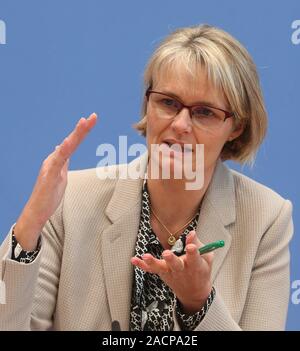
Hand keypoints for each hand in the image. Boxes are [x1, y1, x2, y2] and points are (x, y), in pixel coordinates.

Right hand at [14, 113, 97, 249]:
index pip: (73, 143)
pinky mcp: (49, 176)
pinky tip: (68, 142)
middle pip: (71, 142)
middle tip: (93, 117)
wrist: (37, 211)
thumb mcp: (60, 175)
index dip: (82, 131)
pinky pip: (58, 162)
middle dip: (82, 129)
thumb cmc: (49, 195)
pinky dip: (63, 151)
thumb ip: (62, 162)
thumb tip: (63, 148)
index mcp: (58, 160)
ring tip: (83, 122)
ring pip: (65, 148)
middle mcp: (54, 160)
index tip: (91, 120)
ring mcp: (51, 167)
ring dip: (75, 135)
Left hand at [131, 230, 213, 313]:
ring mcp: (170, 272)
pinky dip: (142, 265)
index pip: (194, 257)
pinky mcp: (162, 273)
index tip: (190, 246)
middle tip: (166, 254)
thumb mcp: (206, 257)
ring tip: (146, 257)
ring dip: (153, 262)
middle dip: (171, 259)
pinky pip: (151, 269)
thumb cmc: (201, 270)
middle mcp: (182, 269)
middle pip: (176, 264)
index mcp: (196, 265)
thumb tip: (191, 232)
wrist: (194, 292)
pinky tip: (134, 259)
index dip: (192, 251)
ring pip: (161, 268)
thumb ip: (198, 244)